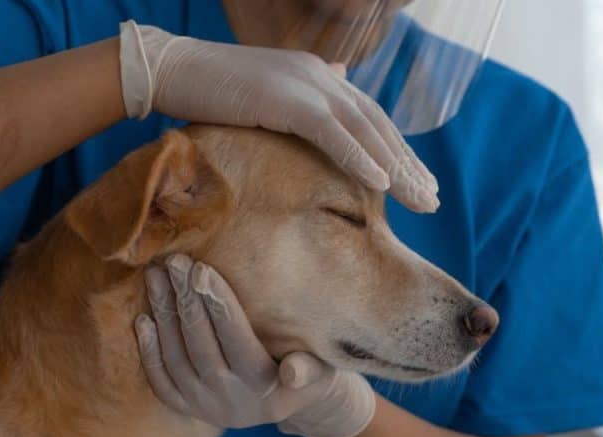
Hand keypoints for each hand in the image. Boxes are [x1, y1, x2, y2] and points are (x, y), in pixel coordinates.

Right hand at [118, 21, 438, 212]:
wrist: (171, 69)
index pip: (369, 117)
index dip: (396, 151)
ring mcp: (307, 84)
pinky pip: (334, 134)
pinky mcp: (288, 99)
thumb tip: (333, 91)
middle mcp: (322, 76)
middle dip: (407, 164)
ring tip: (421, 201)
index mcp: (319, 76)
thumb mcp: (265, 97)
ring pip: (365, 131)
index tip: (416, 182)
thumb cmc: (210, 90)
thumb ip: (300, 103)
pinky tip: (383, 185)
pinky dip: (361, 159)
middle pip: (377, 125)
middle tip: (431, 200)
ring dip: (396, 168)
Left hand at [135, 254, 375, 436]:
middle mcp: (231, 402)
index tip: (202, 269)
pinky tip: (143, 319)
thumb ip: (310, 369)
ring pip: (177, 359)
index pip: (237, 340)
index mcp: (265, 389)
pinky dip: (150, 352)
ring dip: (164, 315)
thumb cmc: (310, 373)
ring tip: (156, 277)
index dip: (218, 305)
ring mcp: (205, 407)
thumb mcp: (322, 373)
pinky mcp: (188, 409)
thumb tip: (293, 371)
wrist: (288, 405)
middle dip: (186, 300)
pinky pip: (162, 381)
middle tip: (173, 262)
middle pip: (201, 346)